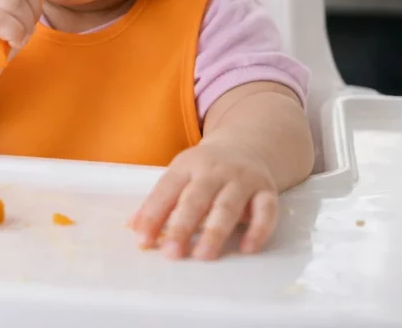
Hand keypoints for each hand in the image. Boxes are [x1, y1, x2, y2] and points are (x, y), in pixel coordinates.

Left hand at [129, 141, 278, 259]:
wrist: (246, 146)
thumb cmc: (205, 170)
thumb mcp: (180, 175)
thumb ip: (160, 200)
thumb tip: (134, 227)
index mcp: (186, 165)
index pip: (166, 190)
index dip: (153, 215)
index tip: (142, 241)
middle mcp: (214, 170)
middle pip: (196, 199)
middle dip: (182, 226)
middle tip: (172, 252)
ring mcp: (241, 179)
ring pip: (227, 206)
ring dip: (214, 231)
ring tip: (203, 255)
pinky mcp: (266, 190)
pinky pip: (265, 211)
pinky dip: (258, 230)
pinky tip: (246, 249)